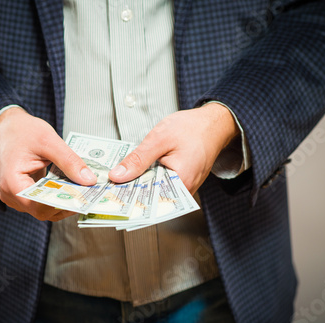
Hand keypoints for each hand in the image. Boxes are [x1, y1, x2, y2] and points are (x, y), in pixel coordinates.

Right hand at [0, 107, 96, 220]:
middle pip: (43, 211)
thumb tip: (89, 180)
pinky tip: (70, 187)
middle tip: (88, 194)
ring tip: (82, 190)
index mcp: (12, 184)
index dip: (63, 204)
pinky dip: (57, 196)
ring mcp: (15, 196)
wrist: (8, 126)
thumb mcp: (49, 141)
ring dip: (63, 201)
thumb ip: (69, 161)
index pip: (40, 206)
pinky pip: (42, 202)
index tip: (84, 197)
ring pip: (44, 209)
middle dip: (67, 203)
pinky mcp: (23, 194)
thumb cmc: (23, 131)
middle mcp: (10, 195)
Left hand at [109, 103, 239, 193]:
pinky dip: (150, 180)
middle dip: (131, 192)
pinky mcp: (183, 182)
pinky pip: (163, 185)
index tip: (110, 196)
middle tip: (110, 188)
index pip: (149, 199)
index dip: (128, 198)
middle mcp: (184, 190)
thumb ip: (138, 159)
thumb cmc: (192, 128)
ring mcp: (185, 187)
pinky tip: (138, 174)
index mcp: (180, 181)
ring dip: (140, 185)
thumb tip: (118, 176)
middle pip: (152, 197)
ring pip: (156, 192)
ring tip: (121, 181)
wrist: (214, 123)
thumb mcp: (159, 139)